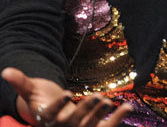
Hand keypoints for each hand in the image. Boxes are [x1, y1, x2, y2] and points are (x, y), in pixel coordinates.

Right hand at [2, 68, 131, 126]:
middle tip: (98, 96)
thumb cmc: (42, 101)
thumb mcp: (32, 91)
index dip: (60, 106)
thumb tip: (6, 71)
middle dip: (86, 110)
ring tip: (109, 101)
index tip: (69, 92)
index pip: (51, 115)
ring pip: (90, 126)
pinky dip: (118, 118)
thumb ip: (21, 82)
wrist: (54, 114)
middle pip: (73, 122)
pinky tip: (129, 107)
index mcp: (46, 120)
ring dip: (101, 115)